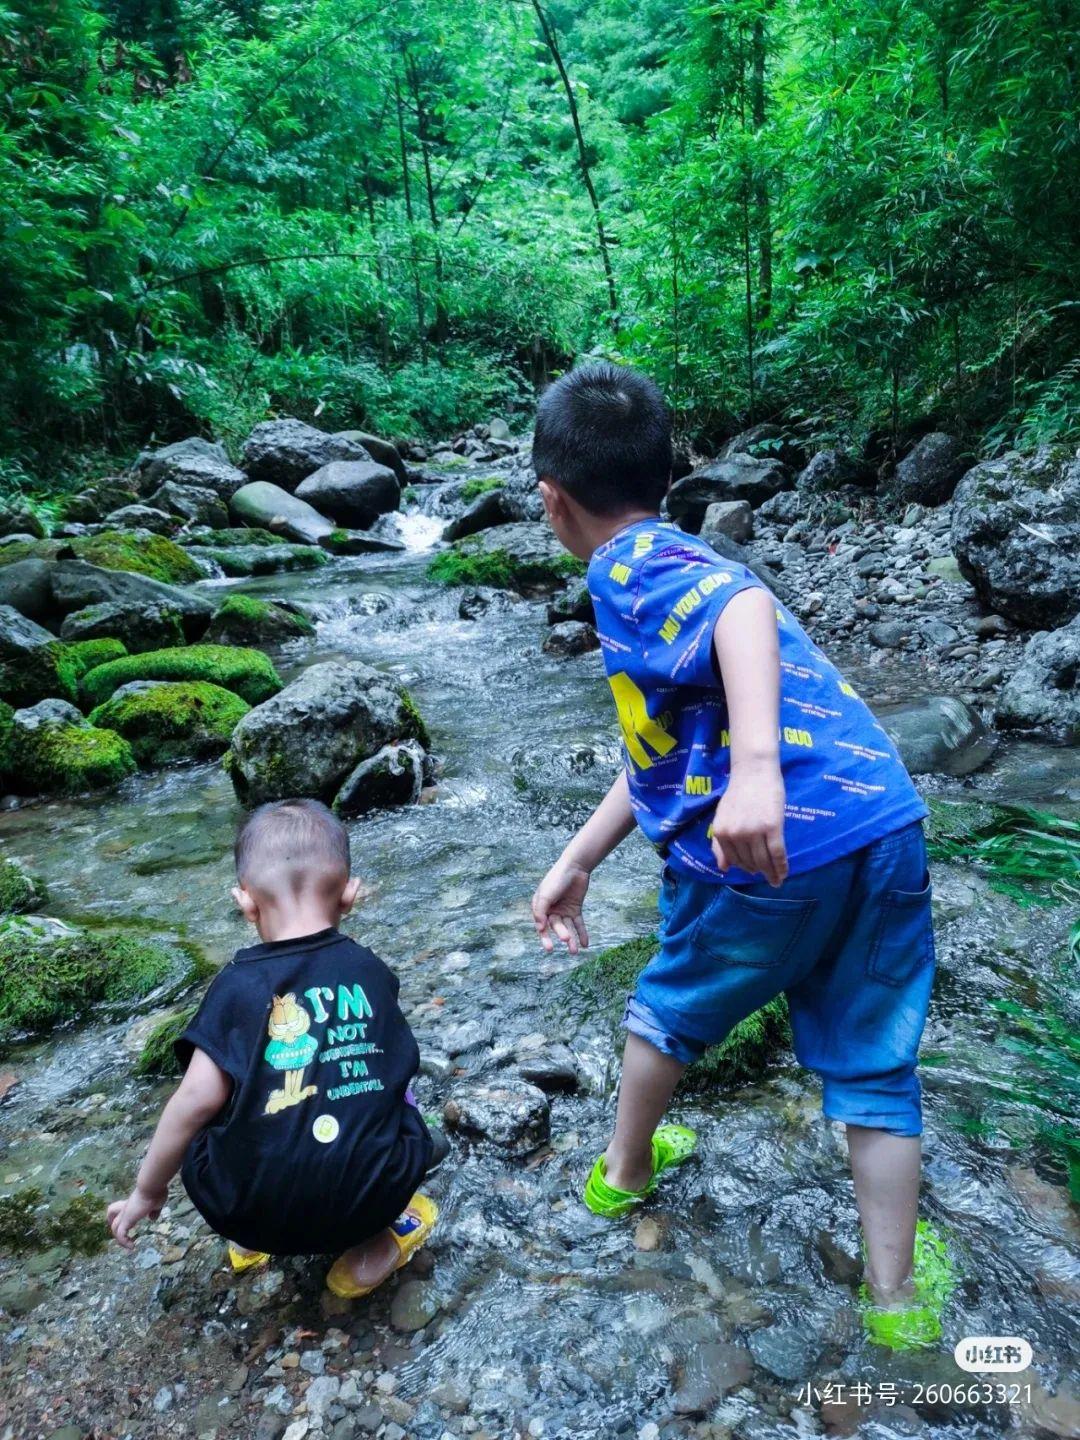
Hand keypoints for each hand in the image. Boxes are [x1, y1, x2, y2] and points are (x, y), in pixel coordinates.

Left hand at [107, 1186, 165, 1250]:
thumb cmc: (155, 1192)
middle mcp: (126, 1208)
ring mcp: (125, 1214)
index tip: (131, 1225)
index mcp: (133, 1203)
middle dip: (116, 1225)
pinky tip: (132, 1247)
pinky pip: (121, 1234)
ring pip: (114, 1227)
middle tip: (125, 1236)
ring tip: (129, 1245)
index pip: (120, 1207)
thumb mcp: (158, 1203)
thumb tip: (152, 1218)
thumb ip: (155, 1211)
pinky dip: (124, 1242)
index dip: (120, 1214)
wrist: (151, 1186)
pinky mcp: (127, 1219)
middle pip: (111, 1213)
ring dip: (119, 1238)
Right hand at [532, 857, 590, 953]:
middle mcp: (551, 910)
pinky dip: (581, 934)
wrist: (575, 867)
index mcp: (540, 907)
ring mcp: (563, 910)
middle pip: (556, 926)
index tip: (549, 947)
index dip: (544, 937)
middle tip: (567, 941)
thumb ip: (540, 912)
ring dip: (571, 939)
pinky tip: (585, 944)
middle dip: (561, 934)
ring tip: (575, 951)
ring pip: (567, 928)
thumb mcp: (545, 895)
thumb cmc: (556, 879)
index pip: (541, 926)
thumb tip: (540, 929)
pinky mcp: (575, 909)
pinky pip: (578, 924)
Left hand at [710, 763, 788, 885]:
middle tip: (767, 875)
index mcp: (721, 832)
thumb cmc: (739, 792)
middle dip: (758, 871)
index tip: (753, 871)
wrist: (754, 771)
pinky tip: (784, 873)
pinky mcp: (773, 827)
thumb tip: (723, 868)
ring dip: (771, 873)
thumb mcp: (722, 817)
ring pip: (764, 861)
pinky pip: (778, 854)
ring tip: (776, 879)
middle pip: (749, 862)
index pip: (733, 860)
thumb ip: (720, 842)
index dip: (744, 867)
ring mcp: (754, 831)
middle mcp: (735, 834)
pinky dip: (781, 867)